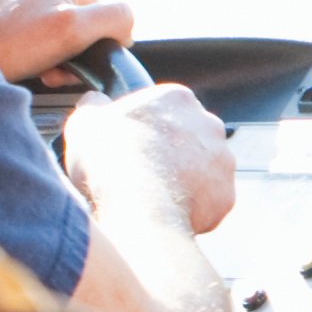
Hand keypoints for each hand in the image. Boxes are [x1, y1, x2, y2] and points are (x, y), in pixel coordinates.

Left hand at [0, 0, 132, 83]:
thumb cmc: (5, 46)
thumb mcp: (75, 33)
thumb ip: (115, 19)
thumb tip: (126, 24)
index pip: (101, 13)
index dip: (91, 46)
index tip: (70, 66)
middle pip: (68, 12)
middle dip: (64, 45)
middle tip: (47, 69)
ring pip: (39, 14)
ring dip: (39, 42)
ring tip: (24, 62)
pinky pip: (9, 13)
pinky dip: (13, 34)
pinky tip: (3, 51)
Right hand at [64, 80, 239, 237]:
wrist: (140, 207)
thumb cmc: (112, 161)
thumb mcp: (86, 122)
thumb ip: (94, 106)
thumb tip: (95, 103)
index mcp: (177, 99)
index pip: (164, 107)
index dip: (146, 126)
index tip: (133, 142)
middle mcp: (209, 124)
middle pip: (188, 137)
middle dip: (170, 152)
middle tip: (143, 171)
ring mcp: (222, 160)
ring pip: (202, 169)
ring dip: (183, 179)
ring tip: (154, 196)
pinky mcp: (226, 194)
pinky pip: (208, 200)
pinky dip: (192, 207)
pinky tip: (168, 212)